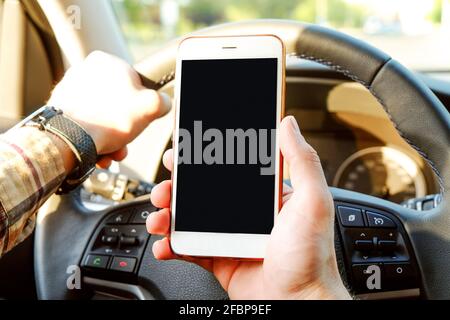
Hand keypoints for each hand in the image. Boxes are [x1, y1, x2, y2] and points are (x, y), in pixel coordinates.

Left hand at [48, 51, 170, 168]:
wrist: (68, 140)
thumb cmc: (107, 120)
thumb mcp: (150, 107)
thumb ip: (162, 101)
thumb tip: (163, 103)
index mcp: (106, 61)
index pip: (135, 82)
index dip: (141, 103)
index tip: (141, 118)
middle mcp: (84, 71)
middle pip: (118, 102)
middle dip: (125, 126)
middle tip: (127, 139)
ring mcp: (70, 90)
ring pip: (102, 116)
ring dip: (112, 137)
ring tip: (113, 150)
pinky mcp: (61, 109)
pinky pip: (86, 124)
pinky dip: (95, 138)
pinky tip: (100, 150)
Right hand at [147, 116, 349, 299]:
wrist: (297, 303)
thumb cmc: (311, 257)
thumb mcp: (312, 201)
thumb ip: (302, 161)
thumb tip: (288, 124)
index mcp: (263, 196)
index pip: (228, 169)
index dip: (204, 159)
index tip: (186, 151)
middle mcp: (244, 214)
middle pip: (201, 192)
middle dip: (177, 186)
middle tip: (167, 186)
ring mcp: (228, 236)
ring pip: (188, 218)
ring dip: (168, 214)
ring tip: (160, 216)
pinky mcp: (217, 258)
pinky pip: (187, 248)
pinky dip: (170, 245)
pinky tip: (165, 243)